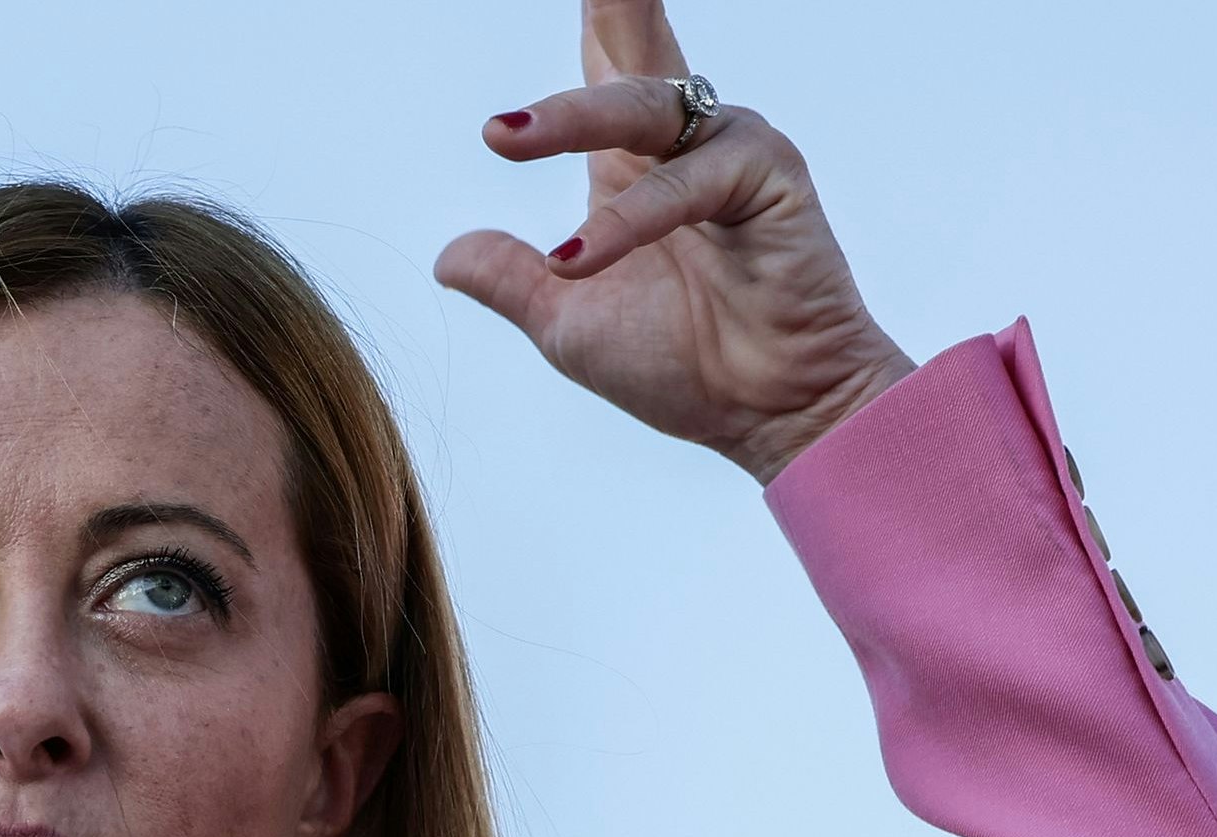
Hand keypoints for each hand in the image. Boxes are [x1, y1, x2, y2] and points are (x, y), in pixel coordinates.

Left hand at [436, 0, 914, 483]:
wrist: (768, 416)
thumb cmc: (687, 365)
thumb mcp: (568, 322)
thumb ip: (510, 279)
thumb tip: (446, 258)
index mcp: (630, 161)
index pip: (597, 66)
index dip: (584, 20)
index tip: (539, 28)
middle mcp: (680, 141)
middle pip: (630, 48)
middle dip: (606, 7)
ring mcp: (728, 151)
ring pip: (643, 107)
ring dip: (570, 117)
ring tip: (504, 135)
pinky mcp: (770, 177)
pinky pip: (685, 186)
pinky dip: (627, 219)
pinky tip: (575, 258)